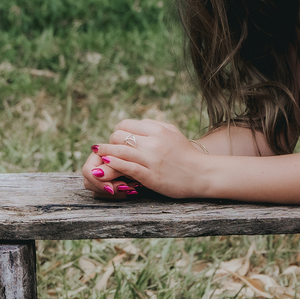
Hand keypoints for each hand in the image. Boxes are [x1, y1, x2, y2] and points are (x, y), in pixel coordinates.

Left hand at [87, 119, 209, 198]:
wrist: (202, 174)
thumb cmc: (187, 154)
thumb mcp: (173, 133)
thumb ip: (156, 126)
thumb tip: (138, 123)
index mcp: (158, 129)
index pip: (126, 124)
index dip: (117, 130)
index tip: (116, 137)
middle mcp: (153, 142)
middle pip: (119, 135)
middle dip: (111, 141)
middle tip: (108, 147)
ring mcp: (151, 159)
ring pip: (119, 150)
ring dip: (105, 151)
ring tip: (97, 153)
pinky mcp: (150, 175)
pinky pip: (126, 167)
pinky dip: (113, 164)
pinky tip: (106, 164)